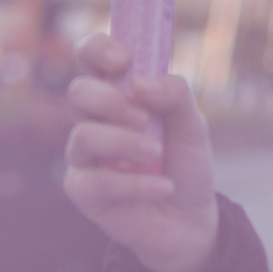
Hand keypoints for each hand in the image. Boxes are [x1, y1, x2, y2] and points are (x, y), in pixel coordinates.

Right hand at [62, 32, 220, 271]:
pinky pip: (94, 180)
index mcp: (117, 94)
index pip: (90, 57)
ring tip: (155, 154)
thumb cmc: (185, 166)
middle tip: (144, 118)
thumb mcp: (193, 127)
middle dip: (110, 100)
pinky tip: (162, 188)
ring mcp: (84, 156)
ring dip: (123, 142)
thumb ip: (176, 96)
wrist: (191, 221)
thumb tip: (141, 84)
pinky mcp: (83, 191)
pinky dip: (133, 184)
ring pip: (82, 136)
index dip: (97, 49)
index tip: (123, 60)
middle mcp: (94, 120)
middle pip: (79, 92)